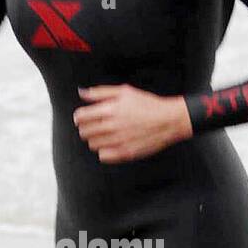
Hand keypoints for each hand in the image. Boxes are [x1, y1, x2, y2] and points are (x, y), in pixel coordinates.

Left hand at [73, 84, 192, 162]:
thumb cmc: (148, 104)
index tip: (82, 118)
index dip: (79, 117)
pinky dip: (104, 151)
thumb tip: (82, 93)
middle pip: (84, 132)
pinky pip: (103, 156)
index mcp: (110, 110)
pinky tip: (111, 144)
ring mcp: (118, 141)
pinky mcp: (125, 153)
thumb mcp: (124, 92)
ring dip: (95, 139)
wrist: (169, 120)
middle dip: (86, 128)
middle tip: (95, 126)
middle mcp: (112, 126)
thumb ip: (100, 92)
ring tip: (105, 134)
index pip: (81, 117)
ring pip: (92, 144)